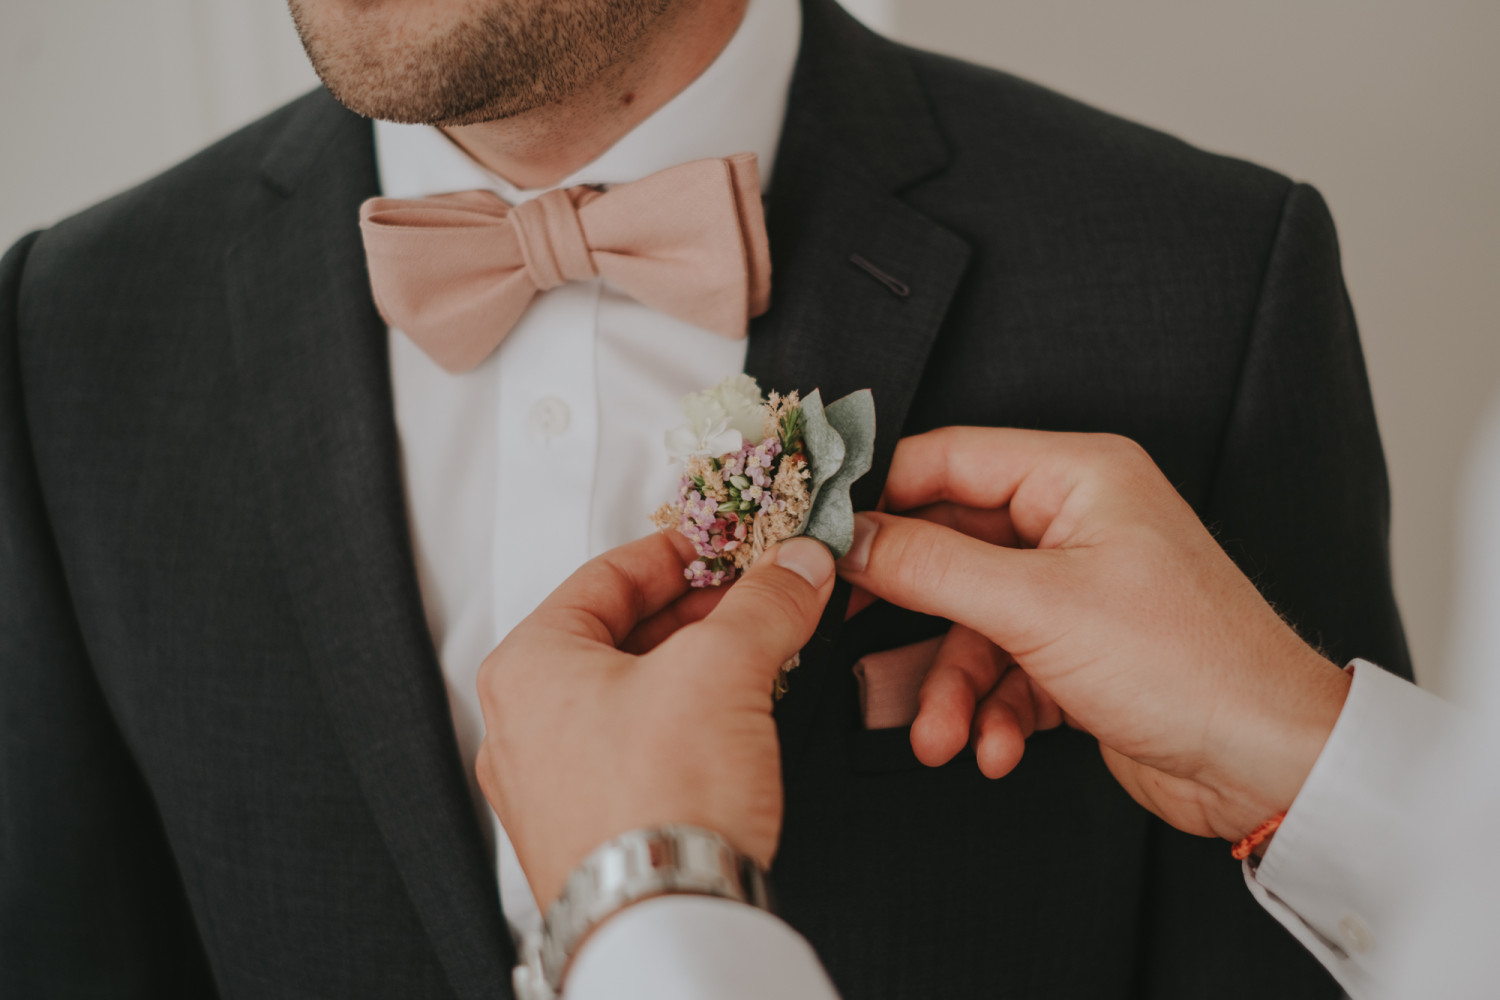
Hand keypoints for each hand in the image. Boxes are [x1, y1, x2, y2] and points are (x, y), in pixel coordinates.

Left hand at [475, 532, 835, 908]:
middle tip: (756, 597)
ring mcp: (550, 782)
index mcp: (529, 665)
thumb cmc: (657, 804)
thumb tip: (797, 567)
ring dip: (695, 668)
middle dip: (697, 613)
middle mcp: (523, 723)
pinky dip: (684, 722)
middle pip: (619, 635)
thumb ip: (765, 604)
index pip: (607, 575)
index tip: (728, 547)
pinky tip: (733, 723)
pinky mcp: (587, 827)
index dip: (679, 551)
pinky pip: (635, 748)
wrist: (662, 924)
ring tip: (758, 654)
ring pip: (630, 693)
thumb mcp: (723, 669)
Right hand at [837, 427, 1351, 842]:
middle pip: (951, 548)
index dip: (880, 497)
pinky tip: (994, 746)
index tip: (826, 536)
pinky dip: (990, 710)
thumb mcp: (1038, 607)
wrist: (1269, 766)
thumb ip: (931, 566)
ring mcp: (1077, 589)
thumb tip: (852, 539)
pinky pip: (1004, 668)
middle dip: (914, 614)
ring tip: (943, 733)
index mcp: (1077, 475)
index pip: (947, 459)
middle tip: (854, 632)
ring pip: (972, 621)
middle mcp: (1076, 523)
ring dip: (951, 684)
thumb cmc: (1193, 664)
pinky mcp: (1079, 651)